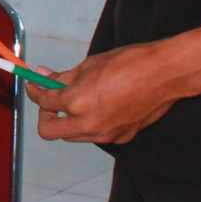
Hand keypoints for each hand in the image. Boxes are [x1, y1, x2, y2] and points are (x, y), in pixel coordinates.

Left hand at [25, 42, 180, 144]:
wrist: (166, 74)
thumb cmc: (129, 63)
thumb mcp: (89, 65)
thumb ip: (63, 77)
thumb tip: (43, 77)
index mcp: (77, 102)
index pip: (44, 102)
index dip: (34, 92)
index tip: (34, 84)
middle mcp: (88, 124)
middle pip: (49, 132)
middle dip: (45, 115)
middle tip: (50, 100)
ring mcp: (105, 135)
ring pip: (72, 135)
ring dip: (68, 121)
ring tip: (78, 100)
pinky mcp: (121, 138)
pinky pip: (95, 135)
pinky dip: (90, 123)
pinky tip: (102, 105)